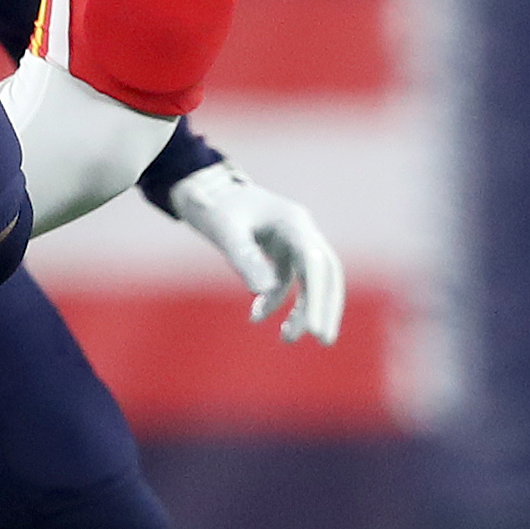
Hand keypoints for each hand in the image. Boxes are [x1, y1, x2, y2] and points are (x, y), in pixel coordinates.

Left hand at [166, 161, 345, 344]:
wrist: (204, 188)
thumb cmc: (214, 205)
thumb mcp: (225, 231)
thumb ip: (244, 258)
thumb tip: (262, 292)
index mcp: (293, 221)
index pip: (316, 264)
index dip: (319, 298)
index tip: (316, 330)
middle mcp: (300, 231)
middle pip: (325, 273)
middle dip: (325, 307)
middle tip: (323, 340)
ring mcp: (292, 241)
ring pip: (310, 280)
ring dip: (303, 309)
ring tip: (286, 339)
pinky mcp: (281, 251)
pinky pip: (288, 281)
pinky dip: (277, 300)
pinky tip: (256, 316)